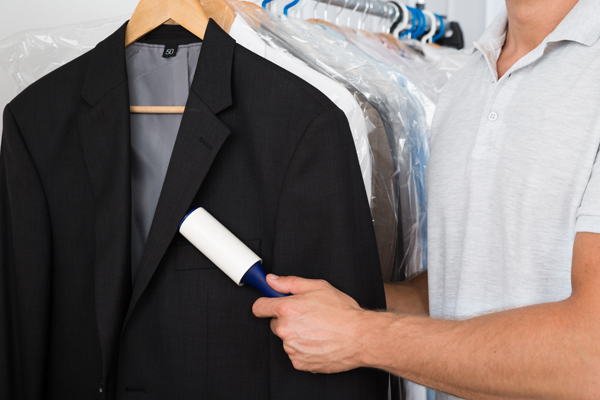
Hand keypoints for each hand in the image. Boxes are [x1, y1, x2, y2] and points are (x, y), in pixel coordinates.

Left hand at [252, 275, 367, 373]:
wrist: (359, 337)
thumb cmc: (343, 312)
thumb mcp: (318, 286)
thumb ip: (290, 282)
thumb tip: (272, 281)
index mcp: (287, 309)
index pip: (259, 307)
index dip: (265, 304)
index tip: (269, 305)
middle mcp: (285, 330)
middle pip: (275, 324)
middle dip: (287, 320)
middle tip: (308, 316)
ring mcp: (291, 348)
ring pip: (287, 339)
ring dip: (297, 335)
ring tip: (318, 330)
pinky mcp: (299, 362)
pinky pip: (296, 354)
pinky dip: (304, 349)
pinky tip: (319, 342)